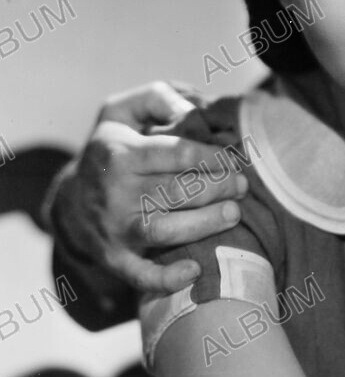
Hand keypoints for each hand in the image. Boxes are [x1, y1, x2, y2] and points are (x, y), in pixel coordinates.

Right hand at [51, 81, 248, 295]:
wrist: (69, 200)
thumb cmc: (112, 147)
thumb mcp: (124, 111)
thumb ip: (158, 98)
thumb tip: (190, 110)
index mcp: (120, 153)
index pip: (176, 153)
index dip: (212, 157)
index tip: (235, 159)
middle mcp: (115, 192)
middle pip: (175, 192)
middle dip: (217, 188)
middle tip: (242, 186)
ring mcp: (113, 227)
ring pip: (163, 229)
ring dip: (204, 224)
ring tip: (233, 214)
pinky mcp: (114, 257)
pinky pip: (139, 274)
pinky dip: (166, 278)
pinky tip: (195, 270)